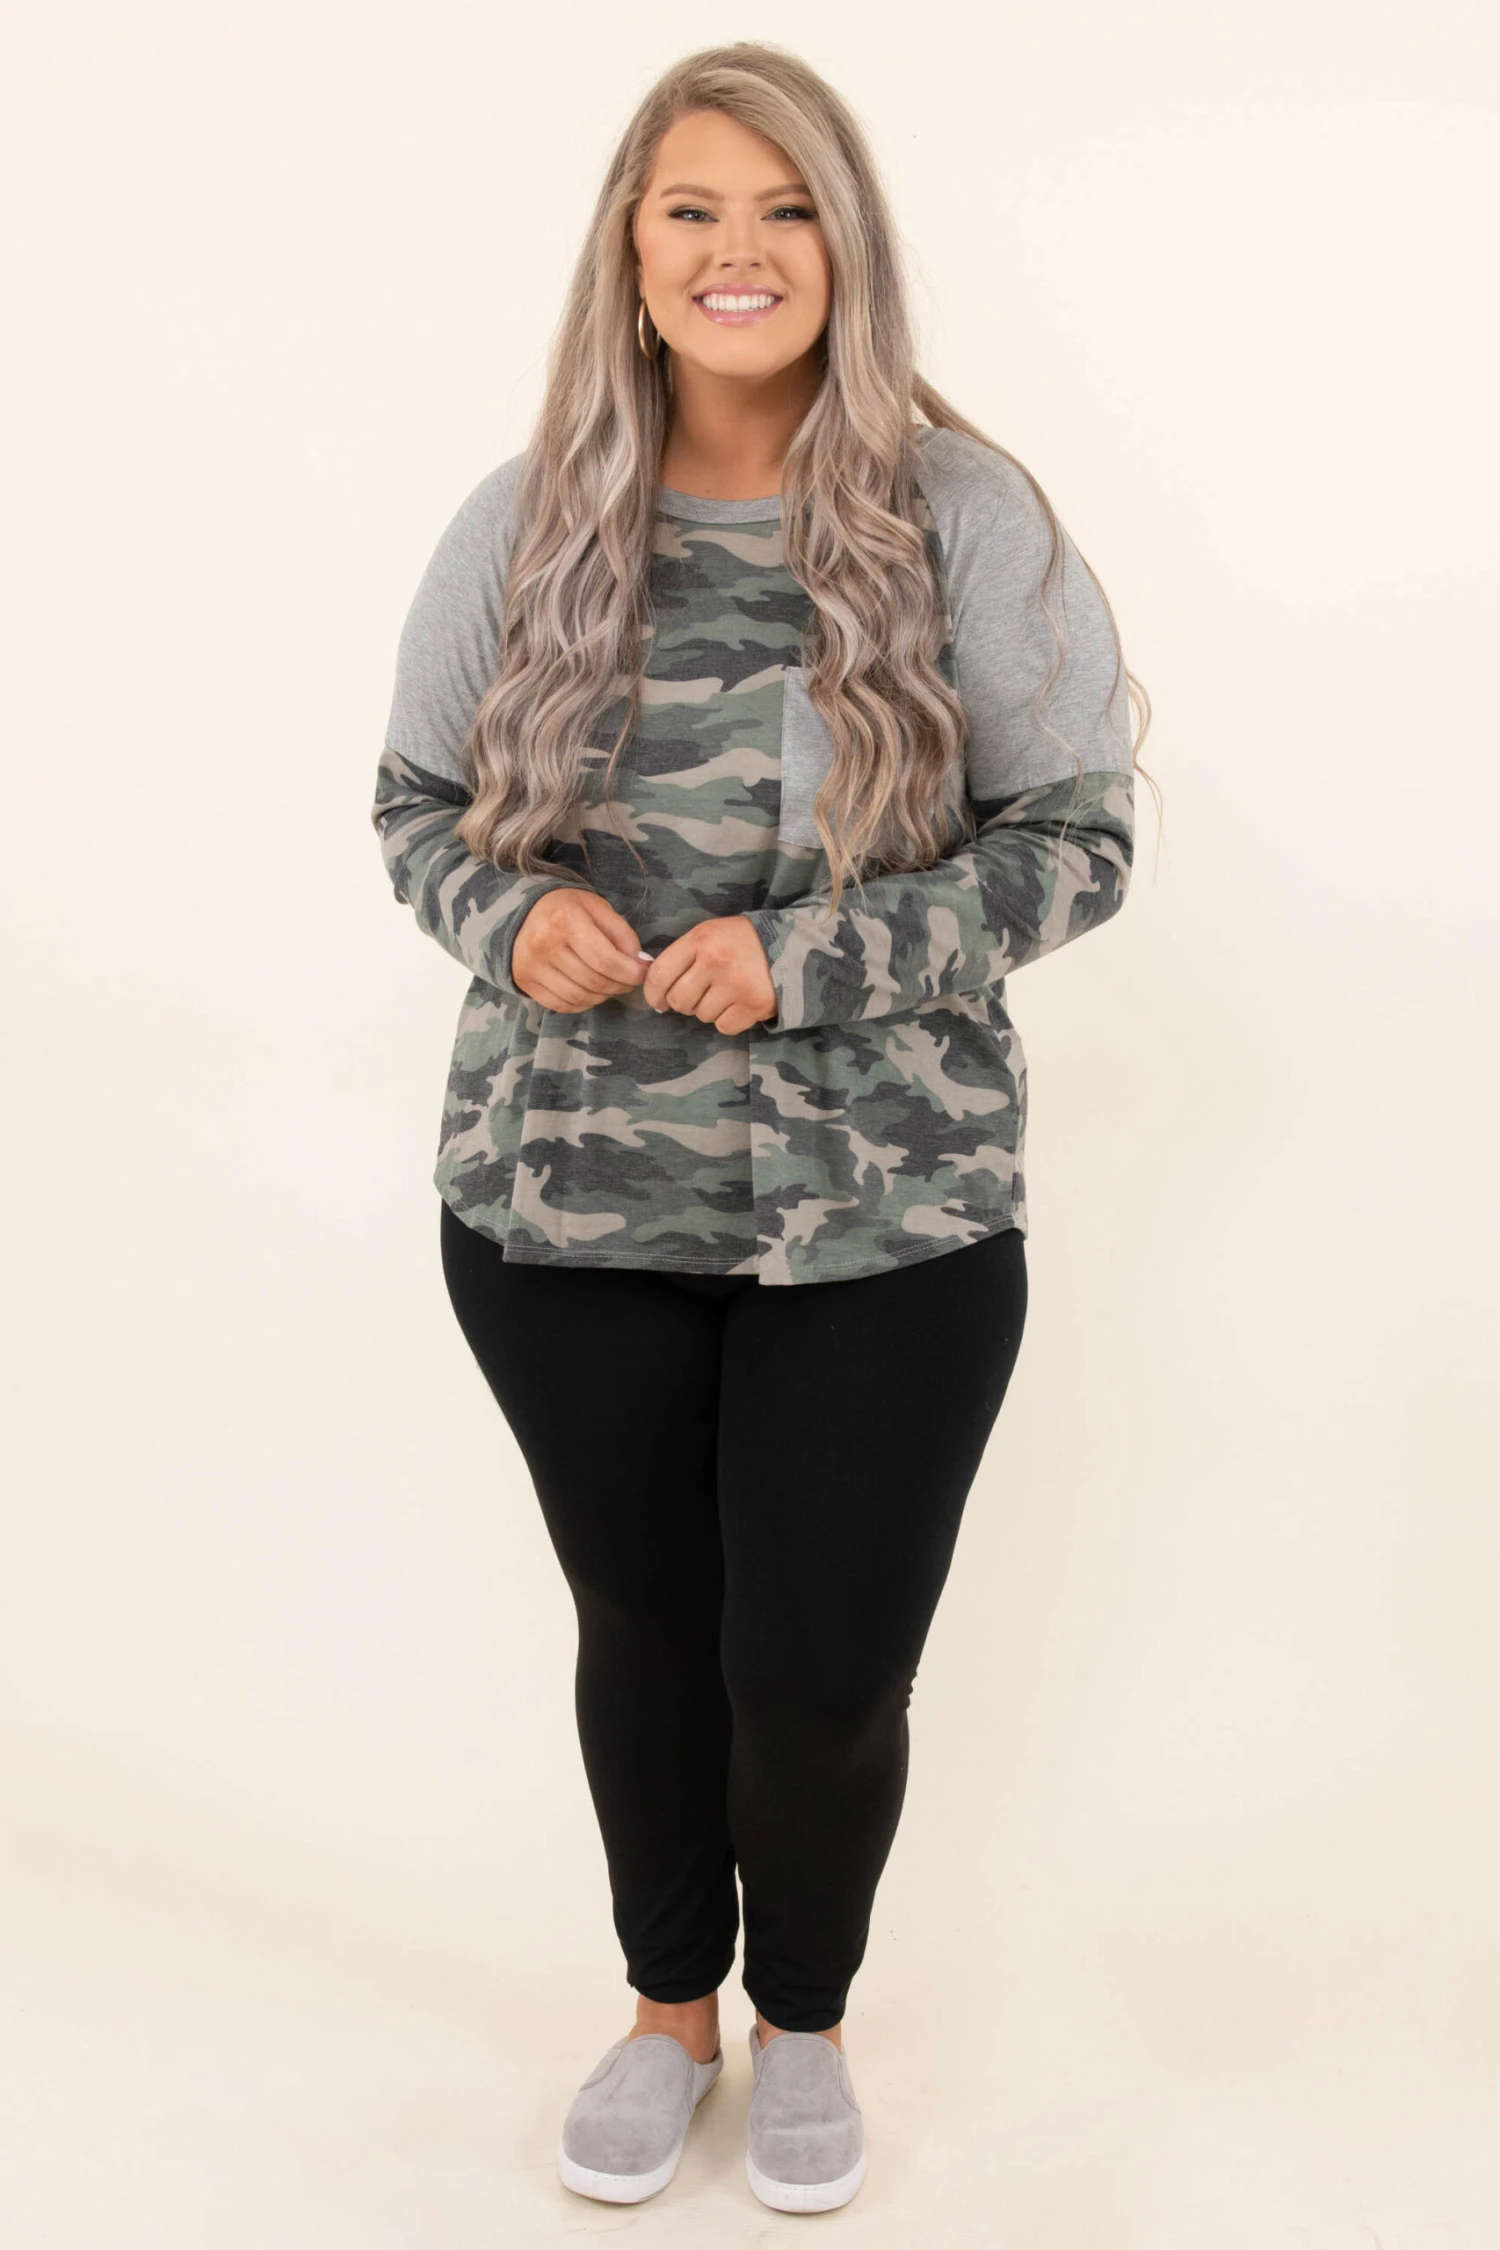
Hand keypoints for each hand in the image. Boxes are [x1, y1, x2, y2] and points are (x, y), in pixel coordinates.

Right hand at [512, 887, 650, 1011]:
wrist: (522, 913)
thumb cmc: (566, 908)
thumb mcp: (596, 907)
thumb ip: (621, 932)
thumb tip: (640, 963)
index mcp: (563, 920)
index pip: (605, 959)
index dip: (630, 973)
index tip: (642, 973)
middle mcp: (543, 945)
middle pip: (594, 981)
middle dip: (620, 986)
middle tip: (629, 981)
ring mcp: (531, 966)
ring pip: (579, 997)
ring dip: (603, 997)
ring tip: (611, 985)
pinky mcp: (525, 982)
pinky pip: (562, 1005)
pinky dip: (583, 1003)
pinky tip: (590, 992)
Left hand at [641, 915, 777, 1035]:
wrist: (792, 946)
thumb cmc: (744, 941)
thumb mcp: (711, 934)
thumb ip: (683, 955)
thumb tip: (655, 988)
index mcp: (701, 939)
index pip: (660, 974)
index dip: (652, 993)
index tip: (657, 1000)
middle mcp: (716, 960)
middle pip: (679, 1000)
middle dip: (684, 1002)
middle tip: (700, 994)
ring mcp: (736, 984)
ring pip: (701, 1015)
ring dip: (709, 1010)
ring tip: (726, 993)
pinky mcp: (754, 1004)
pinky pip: (723, 1026)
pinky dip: (728, 1020)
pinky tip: (738, 1004)